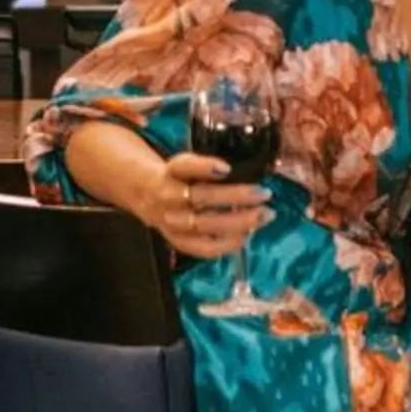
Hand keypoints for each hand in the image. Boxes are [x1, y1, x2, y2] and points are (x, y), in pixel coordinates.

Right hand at [143, 148, 270, 260]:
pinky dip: (227, 244)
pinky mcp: (177, 240)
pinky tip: (247, 235)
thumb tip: (252, 166)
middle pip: (200, 197)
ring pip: (204, 224)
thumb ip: (209, 166)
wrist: (147, 196)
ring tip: (263, 215)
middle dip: (236, 196)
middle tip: (263, 193)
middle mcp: (167, 196)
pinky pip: (203, 247)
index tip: (227, 168)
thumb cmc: (179, 176)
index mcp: (170, 172)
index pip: (183, 166)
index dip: (203, 167)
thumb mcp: (187, 163)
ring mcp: (171, 221)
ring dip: (238, 221)